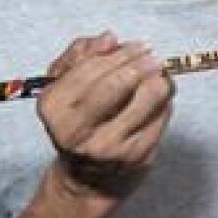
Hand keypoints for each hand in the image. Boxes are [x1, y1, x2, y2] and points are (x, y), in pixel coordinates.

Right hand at [35, 32, 174, 202]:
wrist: (88, 178)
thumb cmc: (78, 121)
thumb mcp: (64, 86)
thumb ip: (79, 55)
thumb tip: (108, 39)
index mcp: (53, 107)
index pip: (90, 70)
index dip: (119, 54)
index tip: (137, 46)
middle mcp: (76, 131)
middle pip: (116, 84)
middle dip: (139, 64)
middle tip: (152, 56)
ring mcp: (107, 146)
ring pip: (147, 98)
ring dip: (158, 80)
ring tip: (159, 74)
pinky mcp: (136, 157)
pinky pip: (161, 116)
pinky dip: (165, 101)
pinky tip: (159, 98)